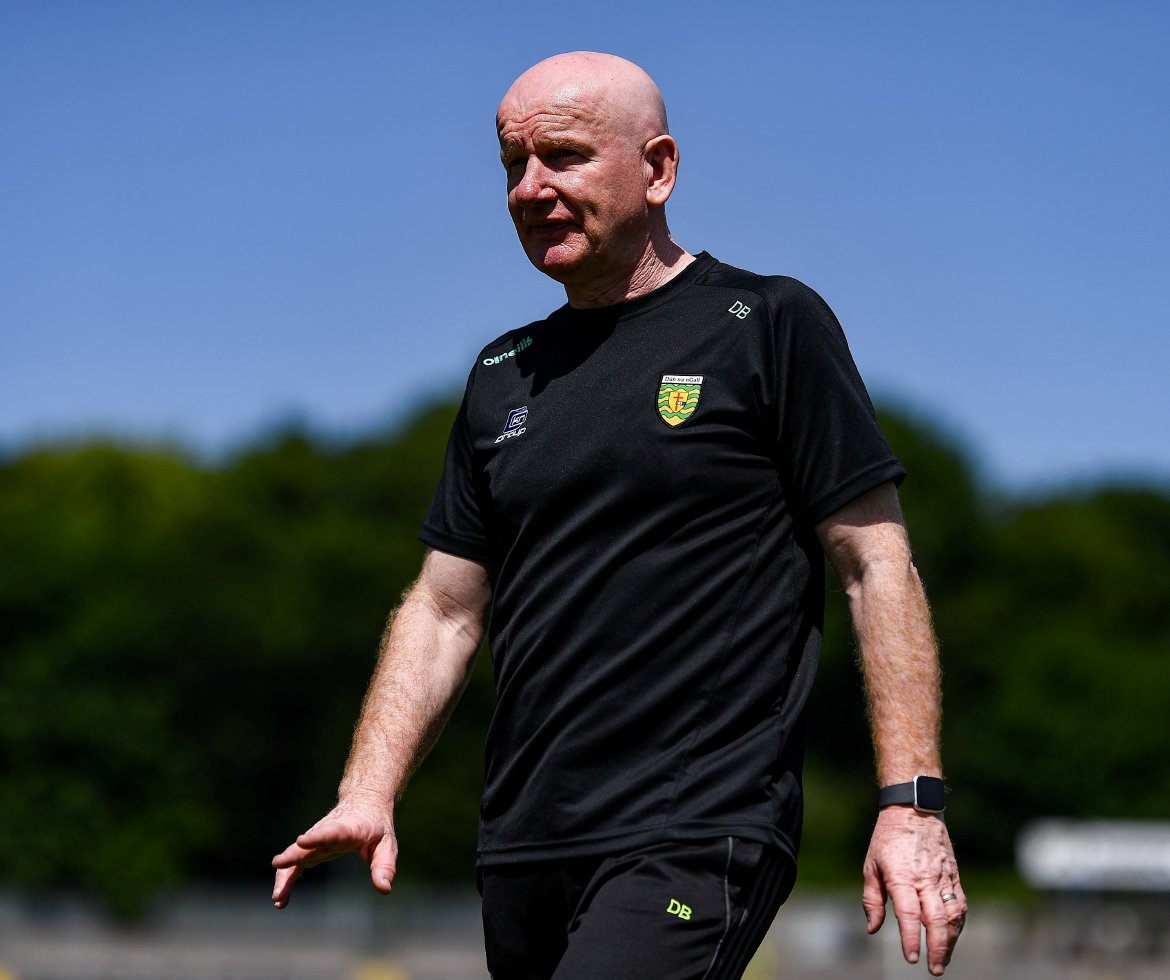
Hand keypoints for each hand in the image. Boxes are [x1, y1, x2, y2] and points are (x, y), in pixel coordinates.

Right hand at [271, 800, 397, 908]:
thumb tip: (384, 889)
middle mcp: (327, 832)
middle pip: (307, 845)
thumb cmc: (376, 827)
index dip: (317, 837)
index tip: (301, 840)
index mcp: (349, 829)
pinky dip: (287, 879)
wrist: (363, 803)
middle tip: (277, 864)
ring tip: (278, 899)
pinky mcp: (310, 848)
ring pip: (295, 855)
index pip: (332, 832)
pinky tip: (281, 901)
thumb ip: (384, 867)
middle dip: (292, 855)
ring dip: (285, 875)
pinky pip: (295, 864)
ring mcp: (316, 839)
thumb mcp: (387, 845)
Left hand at [862, 806, 966, 975]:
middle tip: (934, 969)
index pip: (909, 915)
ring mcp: (943, 877)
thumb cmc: (887, 838)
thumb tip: (873, 929)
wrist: (913, 809)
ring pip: (953, 915)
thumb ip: (872, 900)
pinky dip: (958, 924)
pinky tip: (953, 936)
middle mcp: (925, 879)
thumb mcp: (871, 865)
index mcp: (902, 876)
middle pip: (936, 920)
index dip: (911, 938)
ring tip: (944, 959)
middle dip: (937, 948)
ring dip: (951, 941)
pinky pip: (960, 904)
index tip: (912, 958)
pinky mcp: (954, 875)